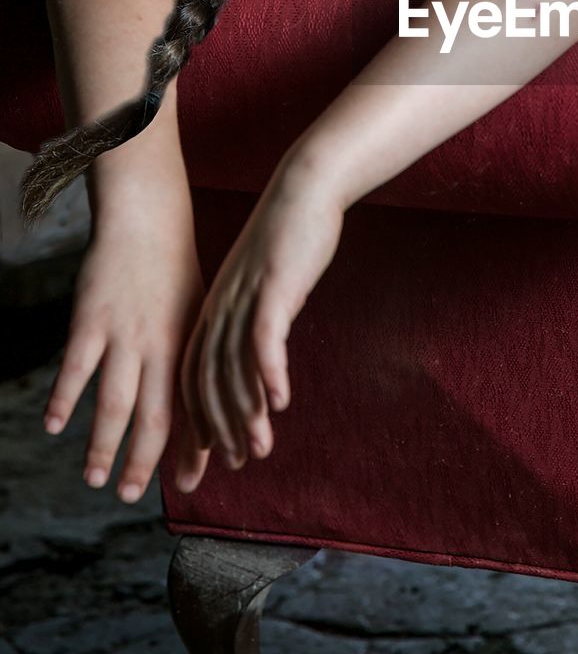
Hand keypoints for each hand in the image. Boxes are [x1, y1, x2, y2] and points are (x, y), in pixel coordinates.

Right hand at [42, 178, 210, 503]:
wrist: (149, 221)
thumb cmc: (176, 274)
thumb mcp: (198, 316)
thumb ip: (195, 362)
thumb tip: (204, 405)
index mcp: (190, 347)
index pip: (195, 409)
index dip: (195, 449)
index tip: (192, 485)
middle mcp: (160, 346)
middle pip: (155, 416)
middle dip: (145, 462)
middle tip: (132, 497)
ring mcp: (124, 334)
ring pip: (115, 402)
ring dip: (103, 445)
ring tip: (94, 479)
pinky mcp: (91, 319)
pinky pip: (77, 368)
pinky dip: (66, 399)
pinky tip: (55, 427)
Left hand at [177, 152, 344, 486]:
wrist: (306, 185)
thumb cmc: (292, 234)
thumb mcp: (267, 284)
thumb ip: (259, 318)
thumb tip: (262, 355)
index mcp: (215, 308)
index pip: (194, 375)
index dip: (197, 419)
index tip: (202, 459)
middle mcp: (220, 307)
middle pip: (206, 379)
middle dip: (215, 429)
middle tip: (227, 468)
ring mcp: (244, 297)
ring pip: (233, 366)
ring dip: (245, 412)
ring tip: (257, 449)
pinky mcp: (272, 285)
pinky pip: (264, 337)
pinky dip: (269, 372)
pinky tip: (282, 402)